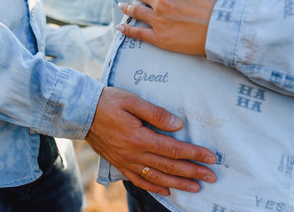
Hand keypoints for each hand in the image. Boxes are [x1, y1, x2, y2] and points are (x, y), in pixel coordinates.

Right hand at [86, 87, 216, 195]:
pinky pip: (138, 180)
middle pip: (168, 167)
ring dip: (177, 184)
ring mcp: (126, 161)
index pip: (173, 150)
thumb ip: (156, 114)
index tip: (210, 158)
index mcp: (139, 137)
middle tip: (211, 177)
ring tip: (195, 188)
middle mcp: (134, 153)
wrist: (82, 112)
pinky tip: (166, 191)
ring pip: (156, 178)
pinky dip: (153, 188)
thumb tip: (178, 125)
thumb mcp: (133, 101)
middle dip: (192, 173)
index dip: (194, 154)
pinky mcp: (119, 164)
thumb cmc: (108, 102)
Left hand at [116, 0, 225, 54]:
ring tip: (122, 6)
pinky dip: (127, 30)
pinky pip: (138, 33)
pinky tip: (120, 28)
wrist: (223, 27)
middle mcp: (161, 2)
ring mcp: (159, 21)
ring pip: (137, 12)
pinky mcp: (160, 38)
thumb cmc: (216, 2)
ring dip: (127, 8)